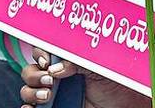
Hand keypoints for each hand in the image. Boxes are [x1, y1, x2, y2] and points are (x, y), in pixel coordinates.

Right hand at [20, 47, 153, 107]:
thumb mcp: (99, 67)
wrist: (126, 104)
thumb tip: (56, 69)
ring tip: (47, 96)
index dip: (40, 54)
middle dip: (34, 75)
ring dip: (31, 91)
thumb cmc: (117, 82)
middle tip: (50, 81)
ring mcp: (54, 93)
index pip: (44, 51)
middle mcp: (58, 75)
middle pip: (31, 70)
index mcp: (68, 59)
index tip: (46, 61)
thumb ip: (78, 62)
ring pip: (28, 89)